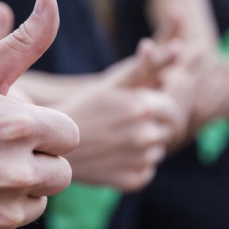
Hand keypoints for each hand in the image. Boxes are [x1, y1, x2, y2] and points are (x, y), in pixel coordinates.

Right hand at [0, 0, 78, 228]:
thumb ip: (23, 39)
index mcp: (20, 127)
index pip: (69, 136)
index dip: (43, 131)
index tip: (10, 129)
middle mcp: (15, 173)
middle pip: (60, 174)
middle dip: (36, 163)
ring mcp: (0, 214)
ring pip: (35, 206)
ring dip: (14, 194)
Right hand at [53, 40, 180, 191]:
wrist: (48, 148)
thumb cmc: (82, 109)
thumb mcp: (112, 84)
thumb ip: (148, 67)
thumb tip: (179, 48)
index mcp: (142, 106)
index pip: (172, 107)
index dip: (160, 108)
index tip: (142, 109)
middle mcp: (145, 134)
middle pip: (168, 130)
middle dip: (153, 126)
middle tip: (126, 126)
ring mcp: (141, 160)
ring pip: (158, 151)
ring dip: (145, 146)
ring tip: (116, 140)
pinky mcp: (134, 180)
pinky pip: (147, 170)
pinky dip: (136, 165)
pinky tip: (113, 157)